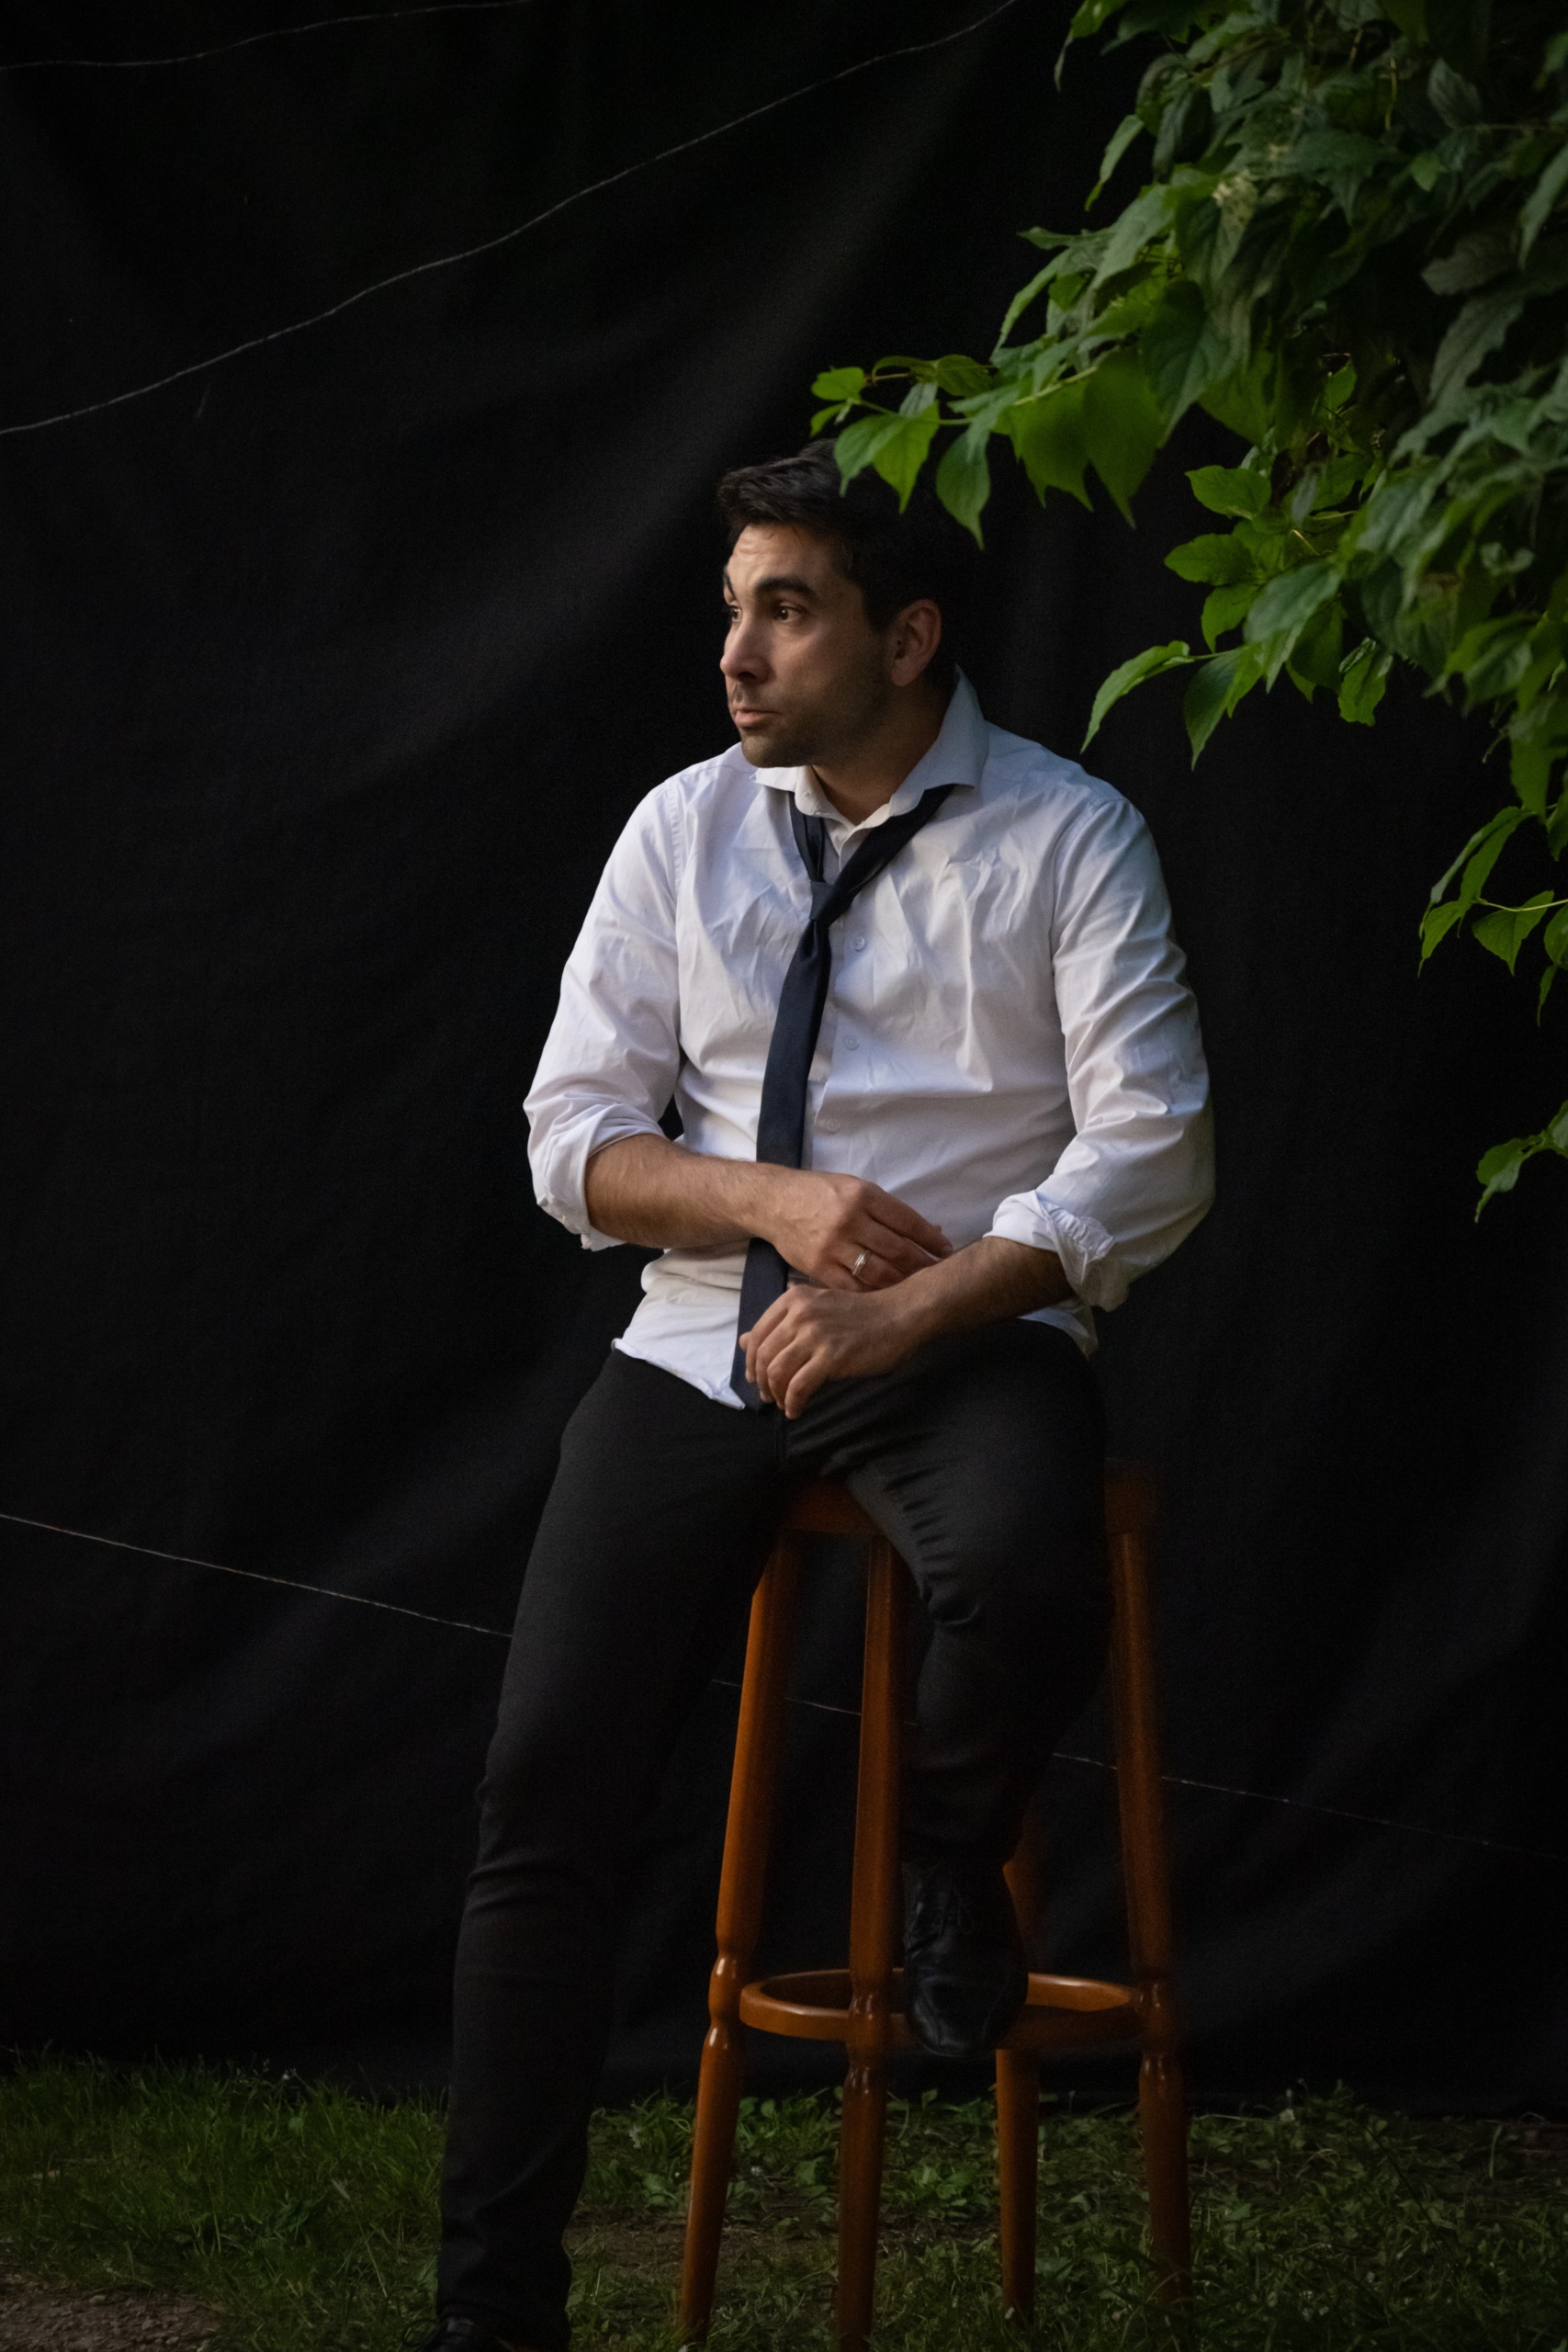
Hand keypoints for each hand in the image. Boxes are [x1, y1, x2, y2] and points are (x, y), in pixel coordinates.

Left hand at [741, 1284, 928, 1417]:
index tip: (756, 1379)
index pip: (757, 1335)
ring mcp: (815, 1335)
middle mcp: (800, 1314)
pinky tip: (797, 1411)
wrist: (899, 1315)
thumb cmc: (859, 1314)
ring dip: (776, 1395)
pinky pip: (799, 1387)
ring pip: (777, 1372)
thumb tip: (743, 1341)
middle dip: (762, 1382)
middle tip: (769, 1397)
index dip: (752, 1363)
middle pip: (763, 1356)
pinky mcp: (832, 1356)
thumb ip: (780, 1323)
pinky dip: (793, 1403)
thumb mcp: (815, 1309)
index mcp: (793, 1299)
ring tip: (784, 1404)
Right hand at [753, 1167, 950, 1289]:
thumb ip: (888, 1210)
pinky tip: (888, 1296)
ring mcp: (833, 1246)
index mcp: (863, 1195)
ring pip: (879, 1271)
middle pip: (897, 1249)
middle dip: (923, 1264)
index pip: (907, 1221)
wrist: (774, 1202)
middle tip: (939, 1273)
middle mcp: (850, 1220)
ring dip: (903, 1281)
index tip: (946, 1250)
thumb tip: (930, 1230)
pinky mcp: (818, 1267)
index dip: (931, 1239)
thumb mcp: (855, 1188)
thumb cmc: (820, 1193)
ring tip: (918, 1287)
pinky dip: (875, 1292)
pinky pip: (853, 1286)